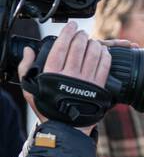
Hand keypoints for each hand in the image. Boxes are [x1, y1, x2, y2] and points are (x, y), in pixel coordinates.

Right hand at [17, 19, 112, 133]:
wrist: (66, 130)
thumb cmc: (48, 109)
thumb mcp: (30, 89)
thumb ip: (26, 68)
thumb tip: (28, 51)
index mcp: (53, 73)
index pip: (62, 46)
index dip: (67, 33)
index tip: (70, 26)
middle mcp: (70, 75)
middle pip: (79, 47)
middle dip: (81, 36)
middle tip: (81, 34)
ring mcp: (86, 82)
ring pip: (93, 54)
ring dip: (93, 44)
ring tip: (91, 42)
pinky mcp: (98, 88)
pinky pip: (104, 66)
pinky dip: (105, 56)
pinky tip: (102, 52)